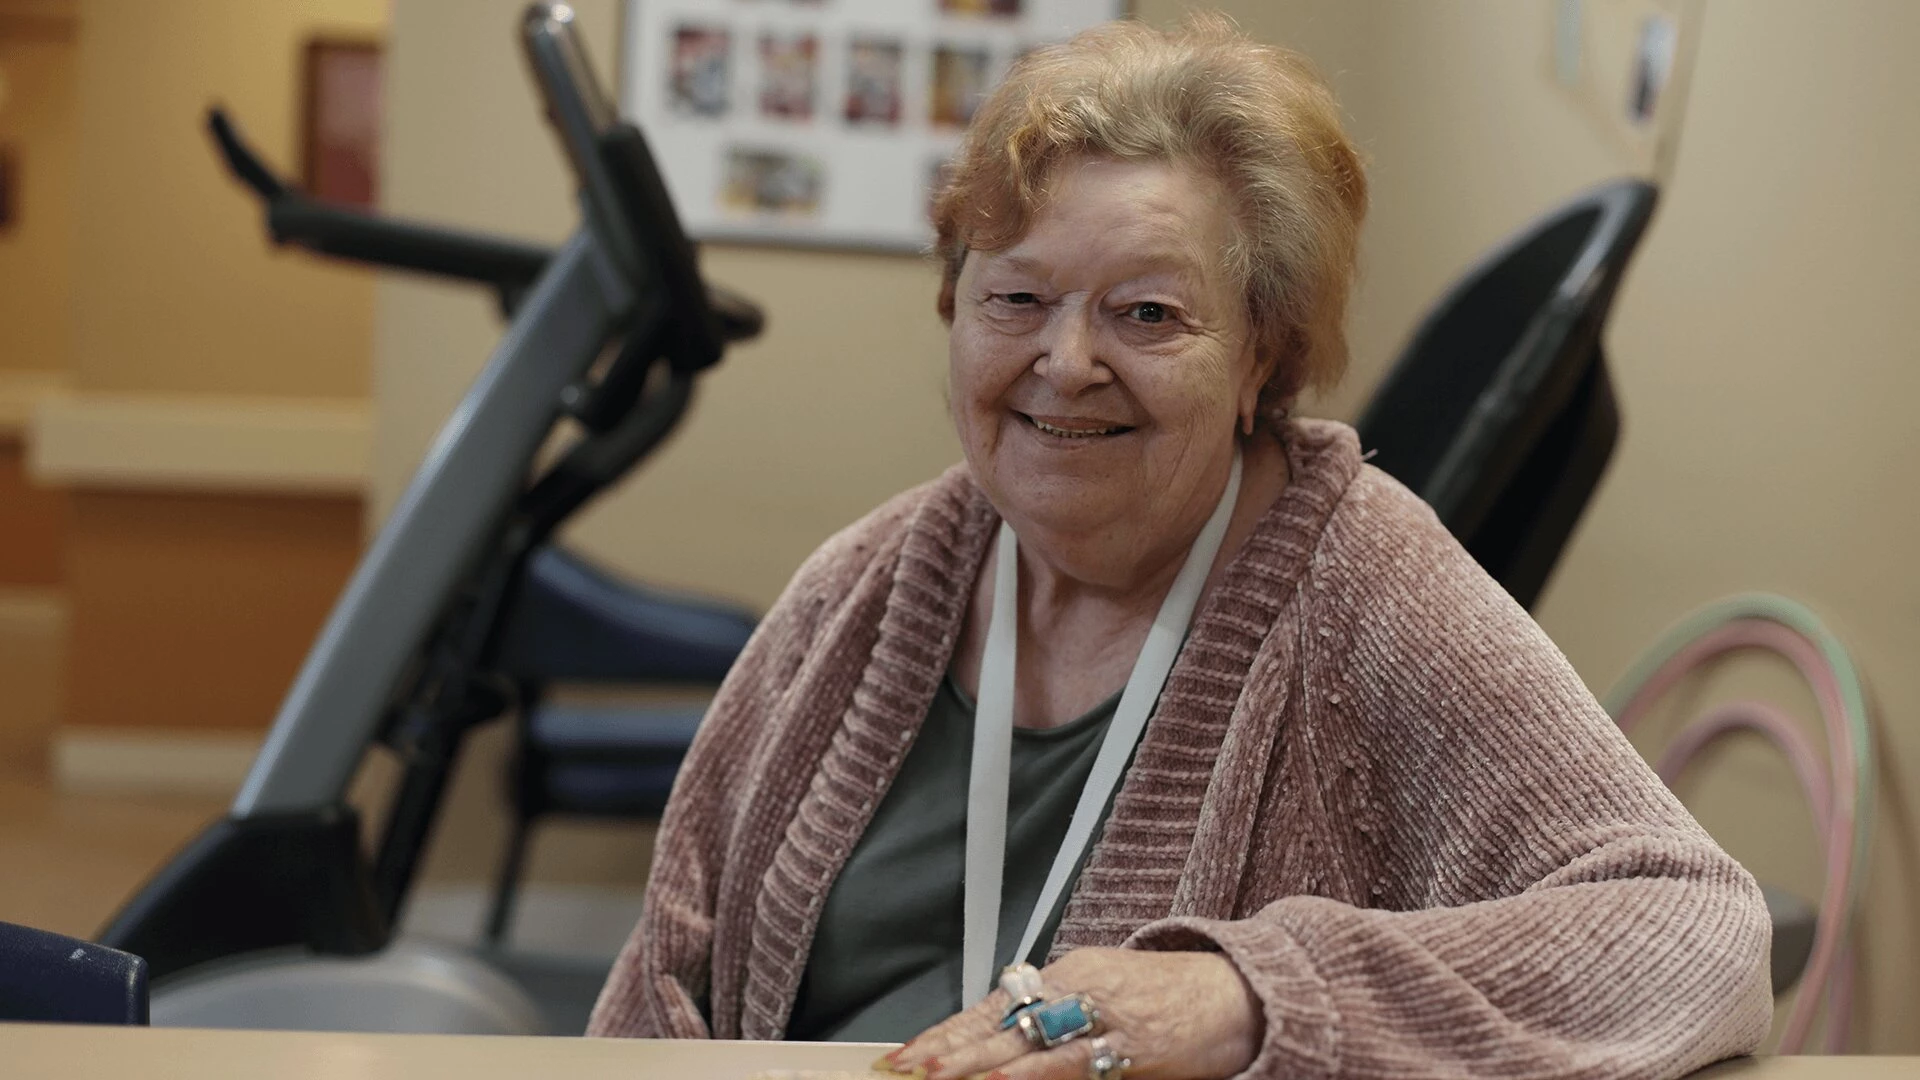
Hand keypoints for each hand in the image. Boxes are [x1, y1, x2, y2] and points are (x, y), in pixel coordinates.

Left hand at [882, 948, 1263, 1079]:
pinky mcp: (1130, 1046)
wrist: (1241, 991)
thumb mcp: (1107, 993)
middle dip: (947, 1050)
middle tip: (904, 1068)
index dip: (947, 1032)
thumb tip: (1004, 1042)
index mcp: (1067, 974)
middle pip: (998, 1022)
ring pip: (1025, 1042)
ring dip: (975, 1063)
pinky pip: (1071, 1063)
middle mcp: (1077, 987)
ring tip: (935, 1078)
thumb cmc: (1174, 997)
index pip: (992, 1005)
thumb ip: (1058, 1017)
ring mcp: (1102, 1017)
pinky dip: (1031, 1074)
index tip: (907, 1054)